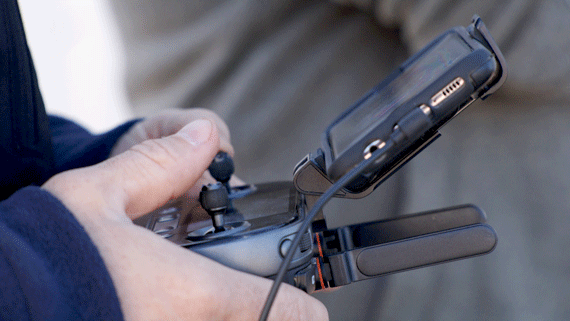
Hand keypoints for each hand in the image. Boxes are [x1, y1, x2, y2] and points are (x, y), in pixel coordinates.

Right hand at [43, 119, 327, 319]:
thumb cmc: (40, 258)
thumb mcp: (98, 195)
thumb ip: (160, 165)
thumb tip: (202, 138)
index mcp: (192, 294)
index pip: (288, 310)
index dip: (304, 301)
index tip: (307, 297)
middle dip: (257, 301)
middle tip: (234, 274)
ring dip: (222, 310)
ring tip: (183, 282)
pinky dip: (189, 316)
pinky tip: (155, 299)